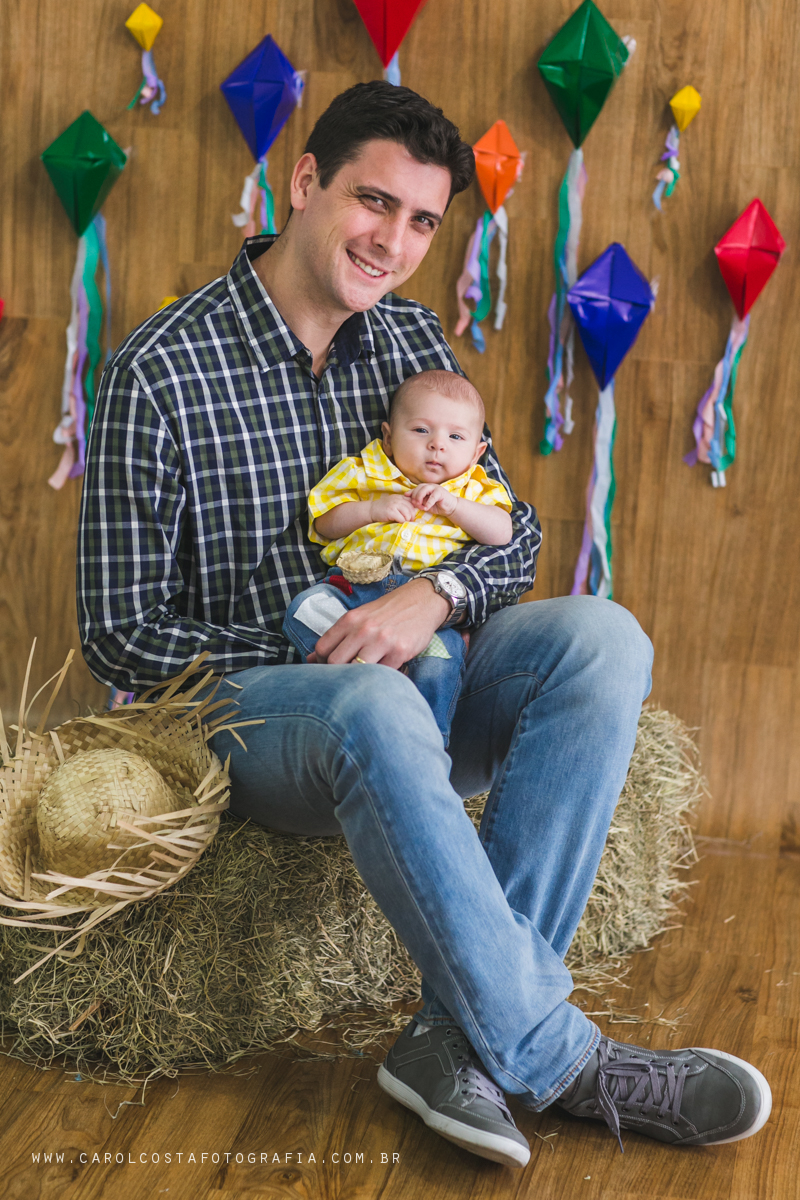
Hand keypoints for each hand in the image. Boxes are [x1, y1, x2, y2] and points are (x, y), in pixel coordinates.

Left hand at [306, 578, 450, 666]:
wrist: (422, 601)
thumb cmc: (388, 611)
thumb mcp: (360, 616)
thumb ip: (339, 636)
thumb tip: (312, 657)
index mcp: (350, 619)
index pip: (322, 648)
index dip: (320, 662)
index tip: (328, 668)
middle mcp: (364, 629)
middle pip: (335, 663)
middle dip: (336, 673)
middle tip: (344, 677)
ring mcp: (382, 641)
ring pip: (356, 671)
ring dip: (357, 678)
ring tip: (362, 678)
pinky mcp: (400, 652)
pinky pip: (382, 674)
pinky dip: (379, 678)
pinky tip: (381, 674)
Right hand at [368, 492, 418, 523]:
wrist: (370, 510)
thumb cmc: (383, 509)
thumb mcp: (393, 503)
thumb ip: (402, 504)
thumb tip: (413, 512)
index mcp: (399, 497)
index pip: (412, 501)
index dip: (414, 509)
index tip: (412, 515)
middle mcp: (398, 499)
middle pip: (411, 508)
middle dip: (412, 516)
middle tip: (410, 521)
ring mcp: (394, 505)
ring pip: (407, 514)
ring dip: (407, 520)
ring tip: (405, 522)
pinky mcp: (391, 512)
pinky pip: (401, 518)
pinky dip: (402, 522)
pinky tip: (399, 523)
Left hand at [406, 482, 456, 516]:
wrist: (450, 508)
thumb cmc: (438, 506)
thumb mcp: (426, 504)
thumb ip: (419, 502)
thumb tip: (411, 501)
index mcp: (426, 488)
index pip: (417, 488)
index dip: (411, 492)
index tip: (406, 496)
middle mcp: (431, 486)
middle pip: (419, 487)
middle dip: (415, 496)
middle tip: (414, 504)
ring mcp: (436, 488)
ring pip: (425, 489)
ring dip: (420, 497)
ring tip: (420, 505)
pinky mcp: (441, 492)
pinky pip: (433, 496)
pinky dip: (428, 502)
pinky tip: (426, 508)